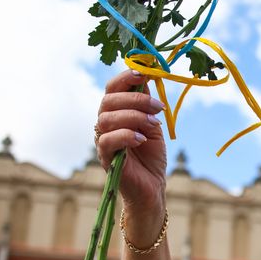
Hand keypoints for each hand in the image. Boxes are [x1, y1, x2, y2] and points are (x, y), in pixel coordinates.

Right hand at [95, 70, 167, 210]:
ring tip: (153, 124)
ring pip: (106, 119)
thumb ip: (147, 103)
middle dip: (135, 99)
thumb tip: (148, 76)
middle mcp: (104, 124)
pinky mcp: (104, 158)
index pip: (112, 89)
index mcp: (115, 113)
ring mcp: (102, 141)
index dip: (124, 78)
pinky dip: (126, 135)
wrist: (152, 186)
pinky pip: (106, 141)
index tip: (143, 74)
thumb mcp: (153, 124)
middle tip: (158, 107)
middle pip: (108, 101)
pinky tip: (142, 138)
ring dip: (133, 117)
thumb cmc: (151, 155)